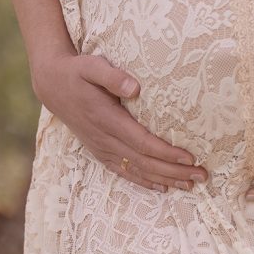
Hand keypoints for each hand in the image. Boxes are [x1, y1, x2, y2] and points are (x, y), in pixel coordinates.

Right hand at [31, 50, 208, 191]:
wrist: (52, 85)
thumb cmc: (77, 72)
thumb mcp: (91, 66)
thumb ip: (112, 76)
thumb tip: (135, 86)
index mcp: (106, 118)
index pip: (142, 142)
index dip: (166, 153)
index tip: (189, 158)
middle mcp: (104, 138)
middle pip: (144, 161)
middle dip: (174, 171)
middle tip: (201, 176)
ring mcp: (101, 147)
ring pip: (136, 170)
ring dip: (164, 179)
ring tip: (190, 185)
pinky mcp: (98, 150)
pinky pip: (123, 171)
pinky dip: (143, 181)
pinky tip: (162, 187)